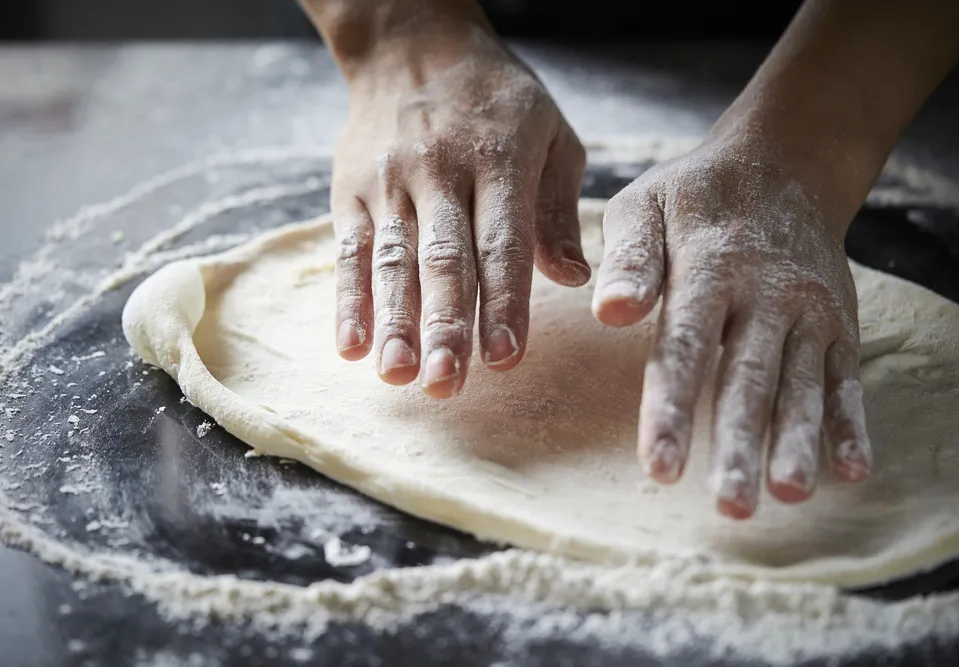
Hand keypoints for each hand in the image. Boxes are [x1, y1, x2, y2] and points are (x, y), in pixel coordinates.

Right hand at [329, 22, 589, 398]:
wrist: (412, 43)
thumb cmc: (496, 100)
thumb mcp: (551, 135)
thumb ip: (559, 209)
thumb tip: (572, 278)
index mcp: (499, 157)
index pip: (502, 241)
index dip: (504, 301)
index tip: (505, 355)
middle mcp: (440, 170)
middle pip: (444, 258)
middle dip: (446, 325)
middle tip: (447, 385)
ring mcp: (390, 180)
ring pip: (393, 260)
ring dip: (395, 322)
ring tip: (399, 376)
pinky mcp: (350, 189)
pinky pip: (349, 249)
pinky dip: (348, 300)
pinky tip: (351, 347)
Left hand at [592, 137, 872, 518]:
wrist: (784, 166)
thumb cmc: (695, 197)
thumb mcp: (646, 205)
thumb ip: (630, 259)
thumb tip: (608, 312)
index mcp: (710, 268)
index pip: (687, 346)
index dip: (673, 408)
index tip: (661, 468)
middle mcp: (767, 294)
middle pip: (750, 377)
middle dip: (741, 443)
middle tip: (730, 506)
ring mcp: (809, 310)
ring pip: (802, 384)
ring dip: (797, 442)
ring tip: (790, 495)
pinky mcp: (839, 324)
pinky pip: (846, 378)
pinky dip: (850, 423)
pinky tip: (851, 471)